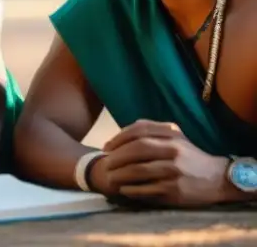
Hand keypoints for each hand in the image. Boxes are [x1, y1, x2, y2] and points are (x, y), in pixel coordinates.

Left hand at [101, 120, 230, 206]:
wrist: (218, 179)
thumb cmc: (189, 156)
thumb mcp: (175, 137)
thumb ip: (150, 131)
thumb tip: (119, 137)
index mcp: (172, 135)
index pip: (138, 131)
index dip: (118, 139)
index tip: (106, 148)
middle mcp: (173, 151)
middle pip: (136, 150)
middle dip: (116, 156)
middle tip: (105, 163)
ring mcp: (174, 171)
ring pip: (139, 170)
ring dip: (120, 174)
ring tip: (109, 177)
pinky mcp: (175, 190)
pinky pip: (147, 189)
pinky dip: (131, 189)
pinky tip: (123, 189)